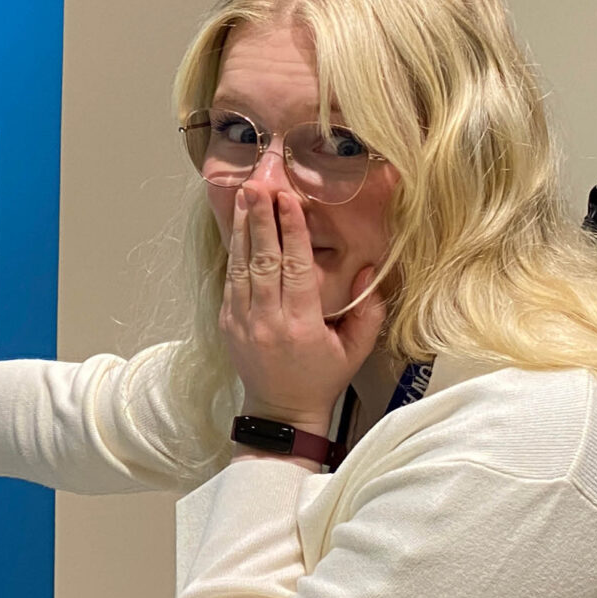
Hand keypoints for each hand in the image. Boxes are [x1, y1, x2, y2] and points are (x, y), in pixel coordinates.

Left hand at [219, 182, 385, 436]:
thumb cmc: (322, 378)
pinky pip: (231, 280)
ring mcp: (243, 321)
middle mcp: (267, 320)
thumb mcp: (355, 351)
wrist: (280, 412)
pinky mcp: (228, 322)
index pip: (295, 269)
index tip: (289, 201)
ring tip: (245, 196)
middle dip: (262, 220)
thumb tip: (369, 270)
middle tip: (259, 185)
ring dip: (244, 229)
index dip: (292, 232)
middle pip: (263, 260)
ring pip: (242, 266)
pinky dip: (235, 251)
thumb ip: (367, 312)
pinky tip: (239, 227)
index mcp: (301, 325)